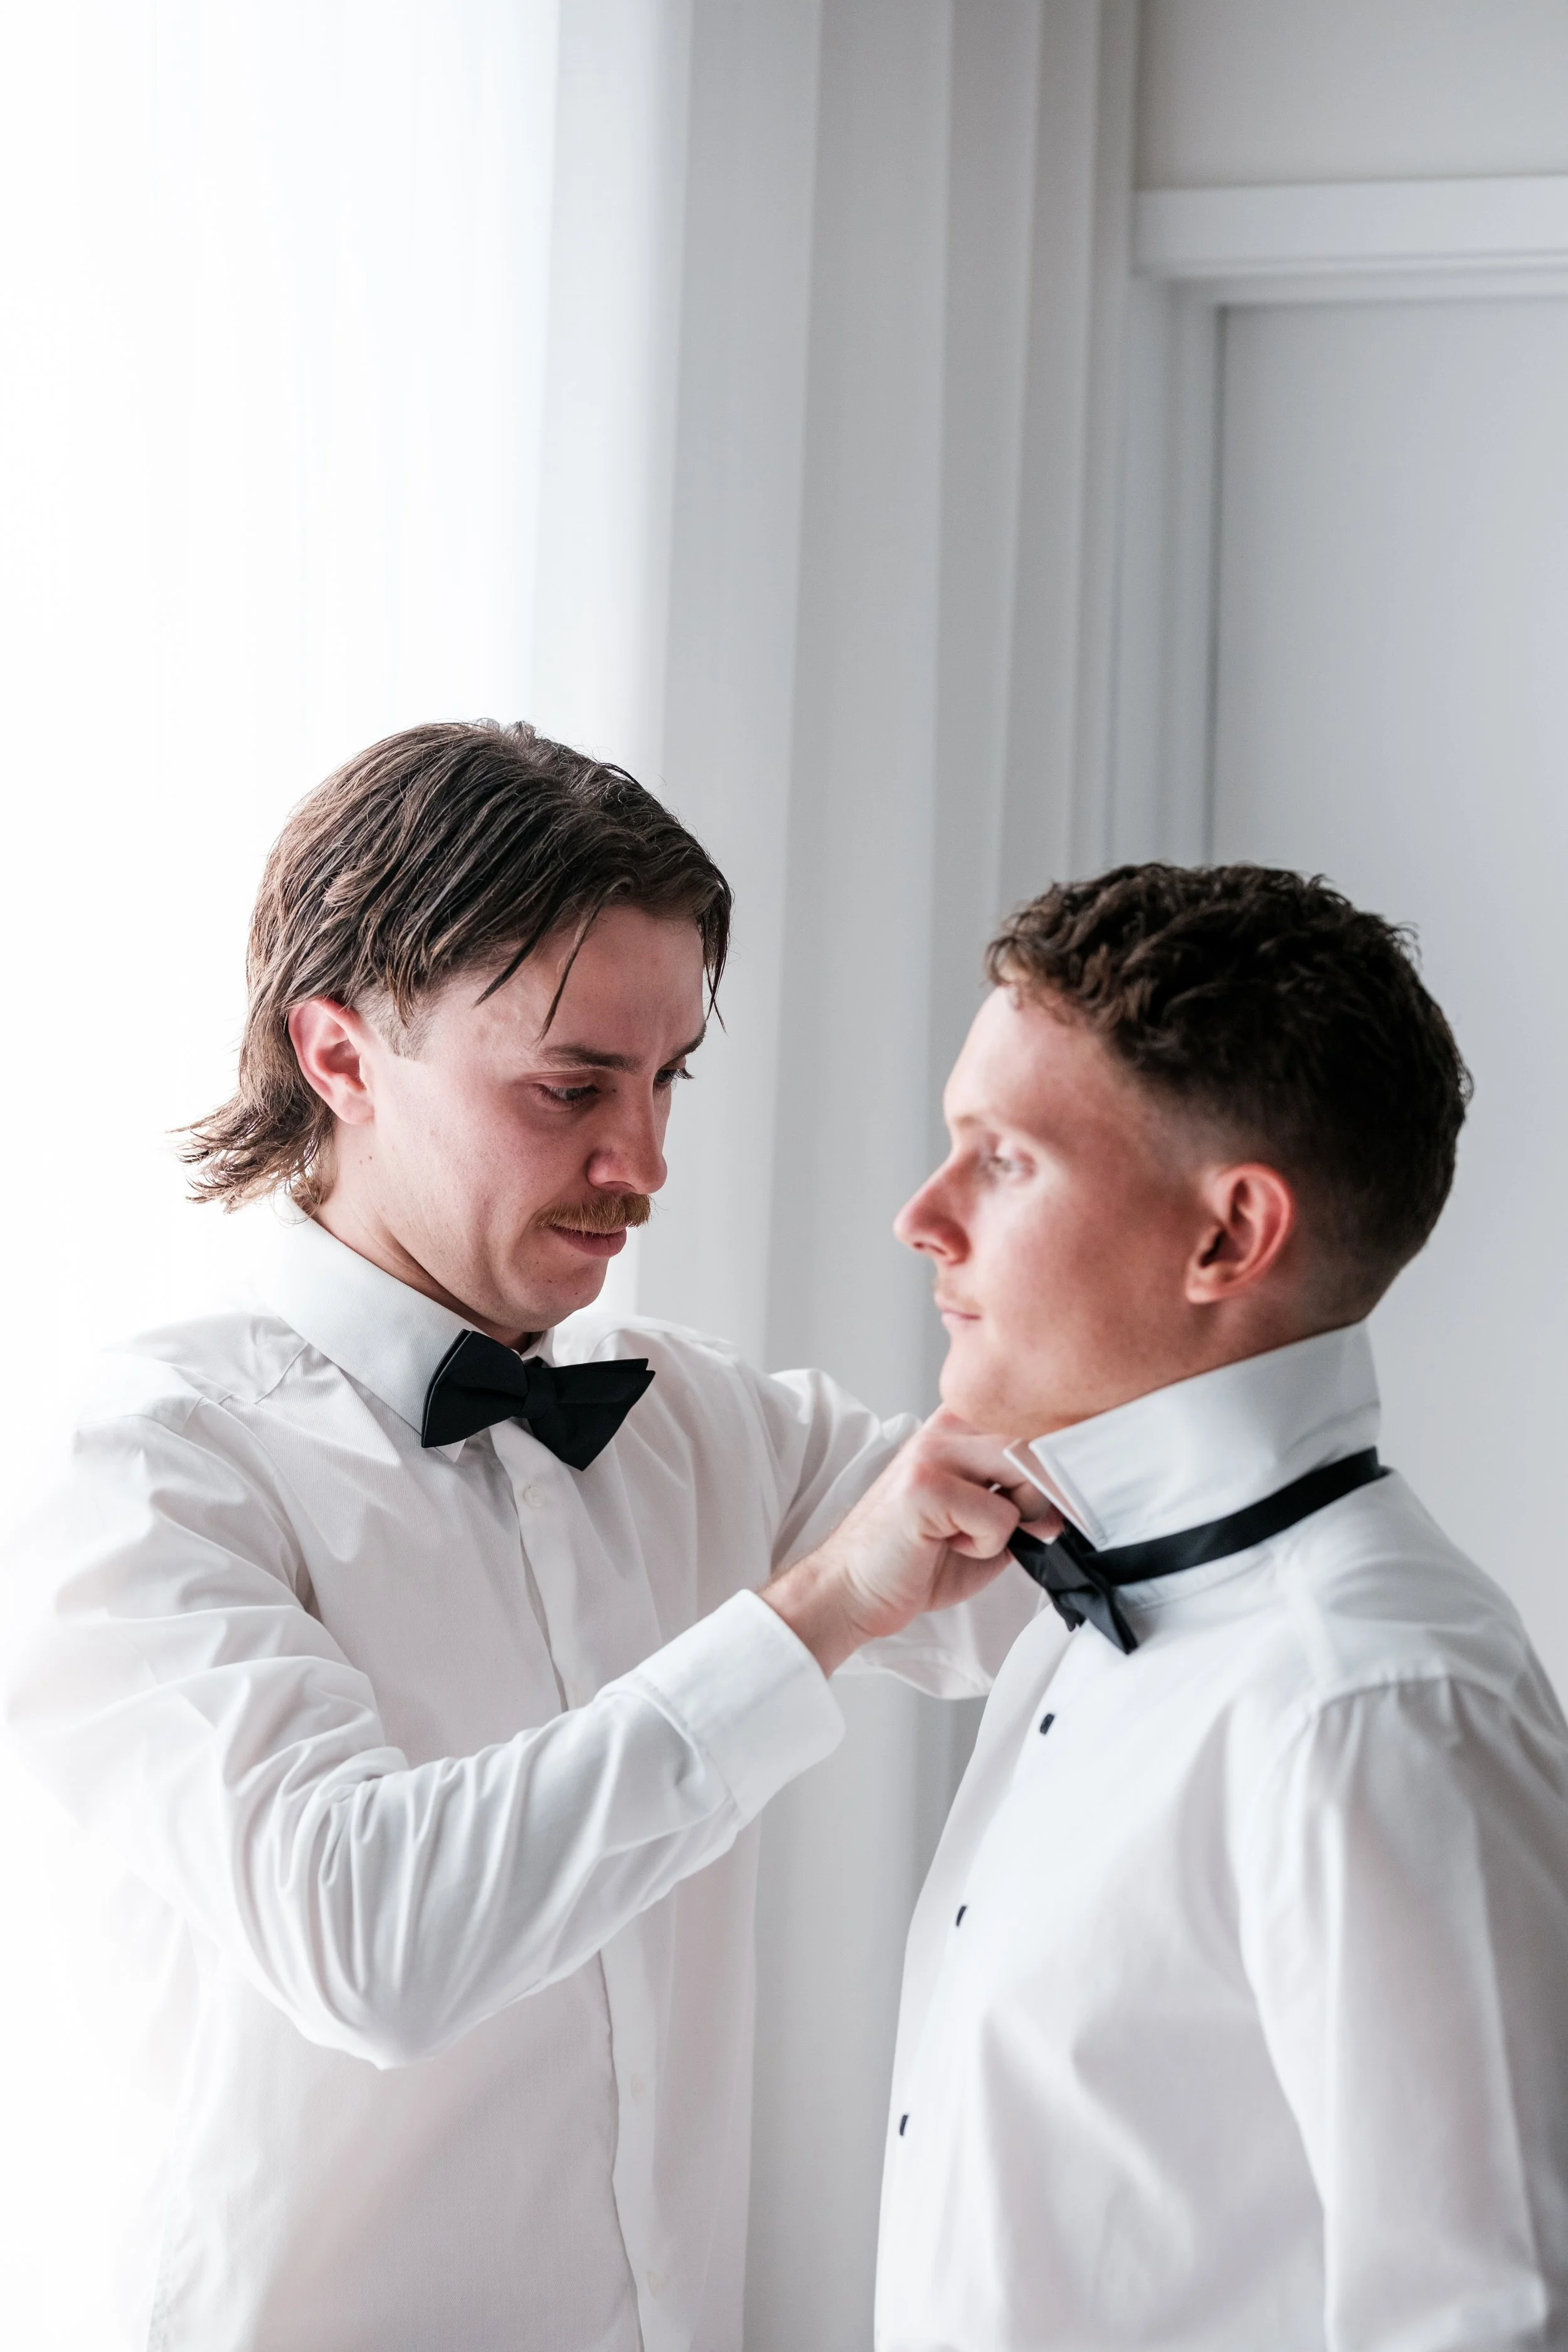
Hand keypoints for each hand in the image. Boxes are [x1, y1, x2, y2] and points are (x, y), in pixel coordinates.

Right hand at [761, 1408, 1060, 1675]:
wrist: (853, 1590)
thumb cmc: (914, 1559)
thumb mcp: (982, 1523)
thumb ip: (1024, 1501)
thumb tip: (1071, 1499)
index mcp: (958, 1426)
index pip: (1034, 1418)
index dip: (1062, 1459)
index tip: (1073, 1491)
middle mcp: (946, 1428)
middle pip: (1037, 1439)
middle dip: (1046, 1493)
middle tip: (1022, 1529)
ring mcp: (933, 1451)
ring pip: (1023, 1468)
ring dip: (1016, 1516)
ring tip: (972, 1536)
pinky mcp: (925, 1484)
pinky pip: (1000, 1514)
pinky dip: (987, 1544)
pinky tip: (948, 1546)